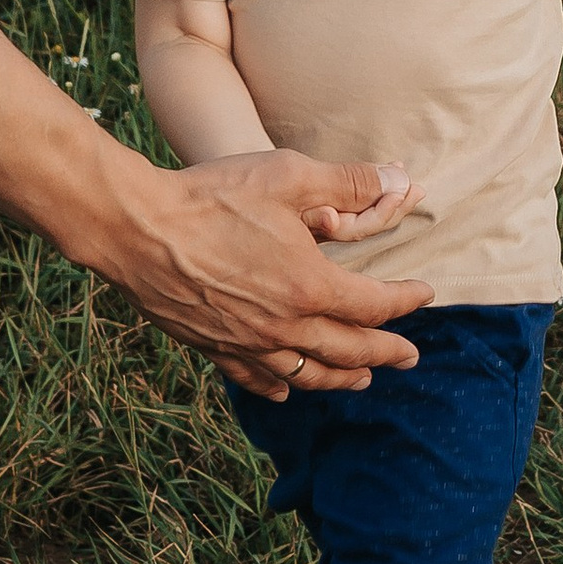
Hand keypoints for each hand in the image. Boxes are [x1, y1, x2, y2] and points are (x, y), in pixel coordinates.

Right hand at [102, 148, 427, 396]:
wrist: (137, 227)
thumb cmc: (213, 196)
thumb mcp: (288, 176)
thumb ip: (348, 182)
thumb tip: (399, 182)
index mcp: (310, 286)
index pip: (375, 305)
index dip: (406, 302)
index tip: (425, 294)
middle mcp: (283, 325)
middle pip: (349, 350)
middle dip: (386, 352)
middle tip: (410, 357)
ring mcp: (246, 342)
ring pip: (307, 373)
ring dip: (341, 377)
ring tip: (363, 378)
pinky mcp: (212, 346)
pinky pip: (255, 377)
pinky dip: (279, 385)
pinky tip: (288, 388)